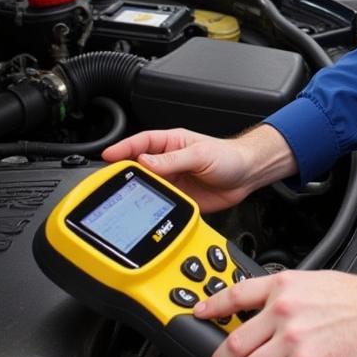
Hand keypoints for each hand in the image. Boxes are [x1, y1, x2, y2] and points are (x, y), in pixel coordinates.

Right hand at [102, 125, 296, 213]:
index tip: (107, 156)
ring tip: (124, 200)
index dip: (123, 149)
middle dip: (123, 174)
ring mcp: (172, 182)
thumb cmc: (229, 157)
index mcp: (171, 144)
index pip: (141, 143)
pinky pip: (159, 204)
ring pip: (146, 188)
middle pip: (138, 168)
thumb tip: (145, 161)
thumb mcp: (200, 154)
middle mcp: (168, 162)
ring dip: (136, 194)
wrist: (248, 176)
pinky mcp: (178, 200)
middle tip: (109, 183)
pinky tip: (144, 213)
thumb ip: (173, 159)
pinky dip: (150, 209)